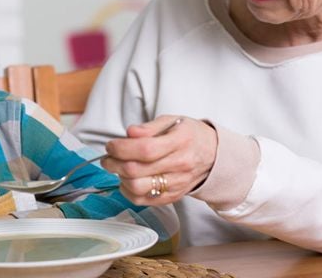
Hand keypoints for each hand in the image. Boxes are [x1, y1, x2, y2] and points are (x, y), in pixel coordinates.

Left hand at [101, 116, 217, 205]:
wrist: (213, 156)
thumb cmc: (190, 136)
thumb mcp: (173, 121)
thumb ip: (150, 127)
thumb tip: (130, 132)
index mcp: (180, 142)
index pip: (145, 149)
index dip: (121, 148)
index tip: (111, 145)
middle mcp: (179, 165)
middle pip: (137, 170)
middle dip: (114, 163)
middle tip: (108, 157)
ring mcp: (176, 184)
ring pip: (137, 188)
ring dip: (120, 178)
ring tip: (117, 168)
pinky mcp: (172, 197)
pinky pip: (143, 200)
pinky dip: (128, 191)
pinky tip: (127, 180)